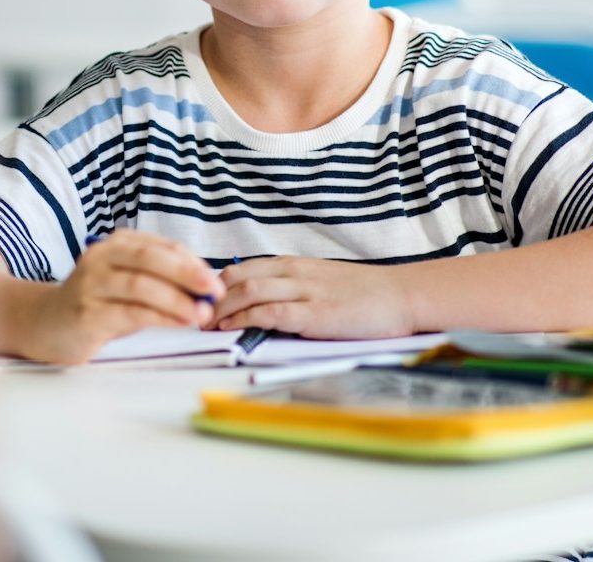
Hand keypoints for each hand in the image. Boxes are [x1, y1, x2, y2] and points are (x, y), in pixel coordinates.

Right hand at [24, 229, 224, 364]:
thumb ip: (160, 281)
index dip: (192, 263)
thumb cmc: (96, 303)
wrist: (43, 324)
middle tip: (214, 291)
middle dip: (188, 274)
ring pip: (141, 286)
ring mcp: (90, 285)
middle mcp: (101, 258)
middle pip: (152, 259)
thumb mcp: (126, 282)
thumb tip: (205, 289)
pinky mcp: (86, 314)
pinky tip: (178, 323)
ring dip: (176, 300)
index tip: (216, 281)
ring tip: (200, 313)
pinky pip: (129, 313)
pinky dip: (159, 317)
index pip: (163, 247)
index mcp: (117, 244)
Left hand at [211, 256, 412, 338]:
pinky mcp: (315, 313)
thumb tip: (259, 305)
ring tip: (203, 324)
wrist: (401, 296)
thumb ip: (292, 288)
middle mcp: (295, 273)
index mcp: (295, 264)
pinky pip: (272, 312)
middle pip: (239, 278)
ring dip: (221, 309)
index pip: (244, 268)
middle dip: (210, 298)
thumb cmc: (363, 294)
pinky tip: (231, 328)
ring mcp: (305, 292)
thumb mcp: (321, 282)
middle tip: (192, 315)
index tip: (200, 301)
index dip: (217, 284)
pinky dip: (246, 318)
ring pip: (250, 291)